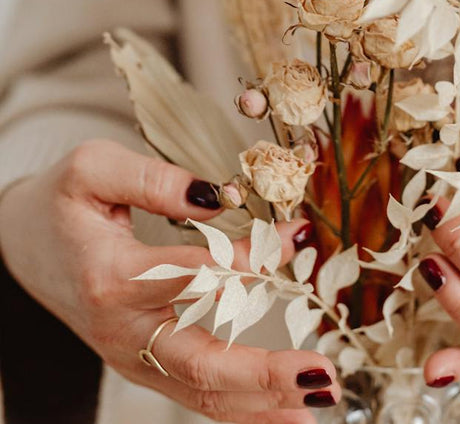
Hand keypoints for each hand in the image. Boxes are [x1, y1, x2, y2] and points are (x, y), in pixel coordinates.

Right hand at [0, 139, 339, 422]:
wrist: (22, 246)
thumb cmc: (61, 204)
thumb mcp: (93, 169)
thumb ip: (156, 180)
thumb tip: (220, 196)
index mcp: (112, 278)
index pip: (196, 275)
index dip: (252, 258)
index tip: (297, 234)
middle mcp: (123, 329)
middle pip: (200, 362)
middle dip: (264, 374)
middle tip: (321, 375)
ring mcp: (133, 355)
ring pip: (200, 392)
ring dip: (262, 403)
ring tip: (317, 402)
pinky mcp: (143, 363)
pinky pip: (194, 392)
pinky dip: (240, 406)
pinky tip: (282, 410)